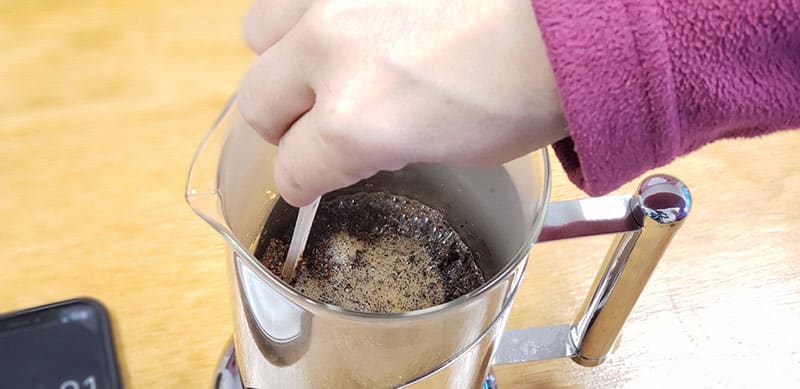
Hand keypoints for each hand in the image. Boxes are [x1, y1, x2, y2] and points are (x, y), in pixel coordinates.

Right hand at [239, 0, 565, 206]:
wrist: (575, 15)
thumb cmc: (533, 88)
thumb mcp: (456, 148)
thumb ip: (387, 144)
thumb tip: (361, 138)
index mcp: (359, 122)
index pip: (293, 169)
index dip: (303, 183)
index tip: (311, 181)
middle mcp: (331, 53)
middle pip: (257, 104)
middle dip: (284, 127)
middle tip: (317, 127)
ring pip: (260, 34)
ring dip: (286, 58)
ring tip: (329, 61)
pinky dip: (313, 13)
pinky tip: (354, 20)